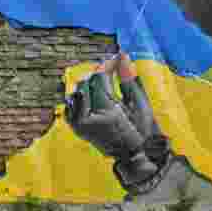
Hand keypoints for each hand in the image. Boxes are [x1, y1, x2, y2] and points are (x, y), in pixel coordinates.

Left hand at [64, 67, 170, 190]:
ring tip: (105, 86)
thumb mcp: (140, 105)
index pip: (101, 78)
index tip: (118, 56)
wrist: (129, 155)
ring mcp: (79, 124)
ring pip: (77, 91)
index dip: (109, 63)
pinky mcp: (75, 127)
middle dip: (100, 73)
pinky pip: (71, 103)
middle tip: (113, 70)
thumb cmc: (140, 129)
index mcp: (108, 113)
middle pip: (87, 82)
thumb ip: (129, 80)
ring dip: (90, 84)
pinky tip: (93, 97)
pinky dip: (81, 96)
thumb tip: (122, 55)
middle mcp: (89, 119)